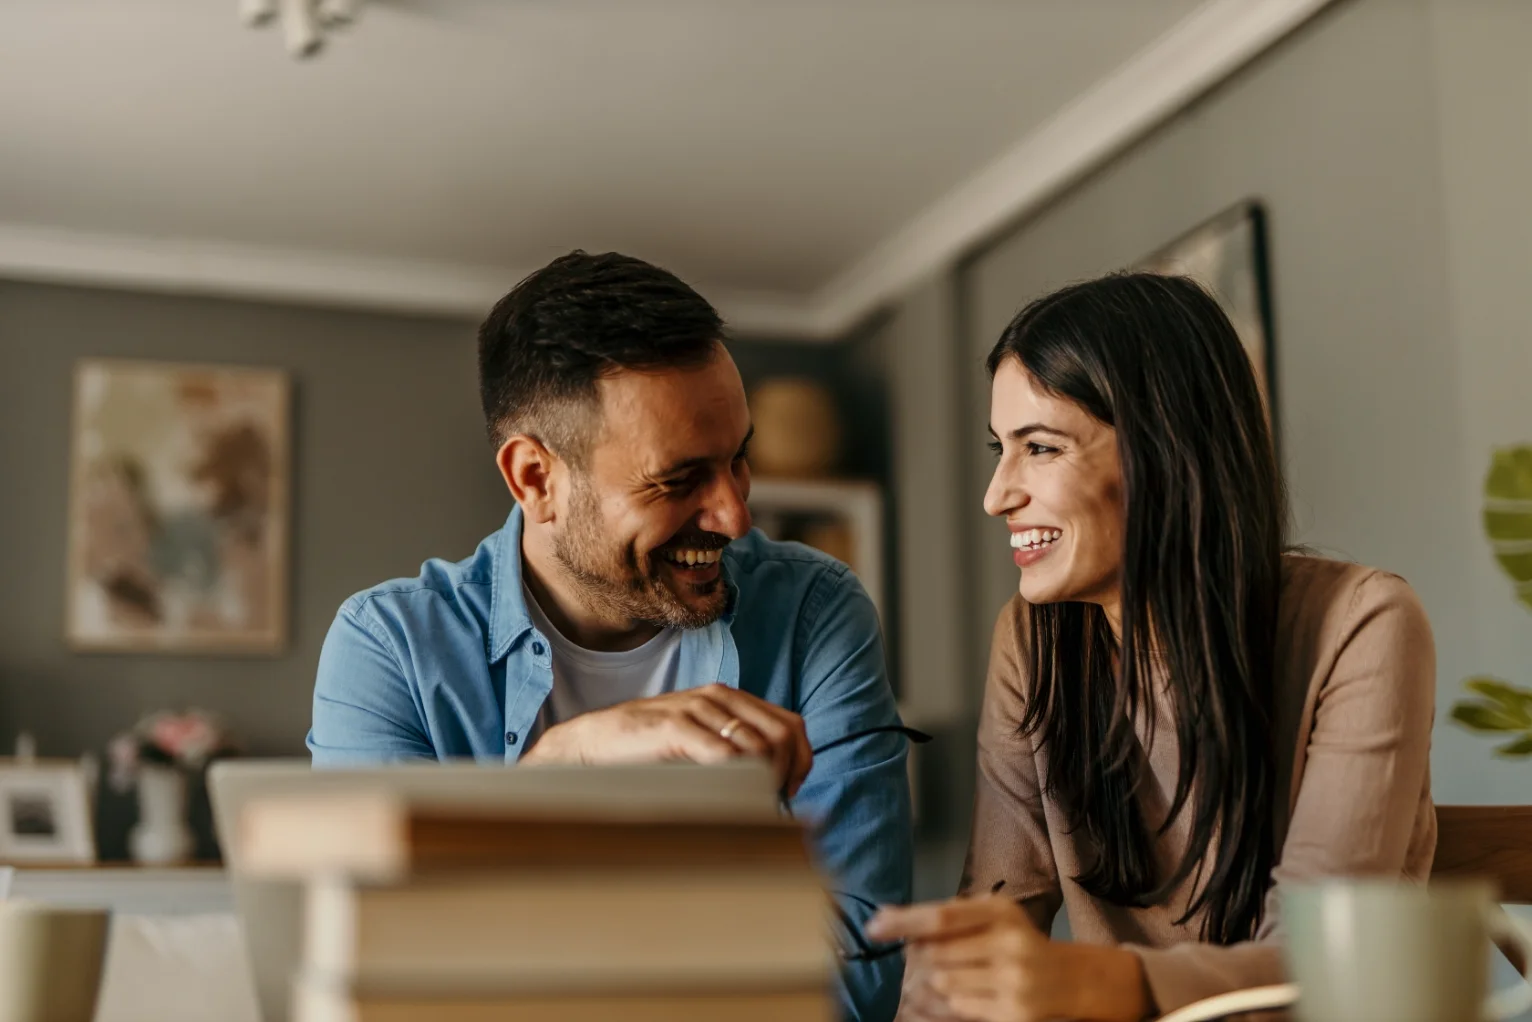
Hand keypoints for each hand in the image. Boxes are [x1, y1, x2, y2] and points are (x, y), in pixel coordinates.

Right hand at [519, 684, 812, 796]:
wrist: (592, 744)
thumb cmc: (646, 750)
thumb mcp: (698, 742)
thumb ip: (732, 749)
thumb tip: (775, 784)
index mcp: (729, 700)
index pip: (791, 725)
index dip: (801, 761)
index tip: (789, 791)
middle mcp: (718, 698)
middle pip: (784, 735)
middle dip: (788, 773)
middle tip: (774, 803)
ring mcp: (696, 709)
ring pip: (759, 745)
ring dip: (764, 782)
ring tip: (754, 806)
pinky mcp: (675, 726)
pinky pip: (723, 754)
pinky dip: (737, 779)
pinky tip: (731, 797)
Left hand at [867, 895, 1149, 1021]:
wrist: (1072, 982)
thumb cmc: (1020, 943)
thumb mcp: (994, 917)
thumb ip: (948, 915)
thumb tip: (887, 920)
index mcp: (1002, 913)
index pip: (942, 916)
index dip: (903, 922)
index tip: (873, 927)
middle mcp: (1010, 945)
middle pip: (935, 955)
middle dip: (920, 958)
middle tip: (925, 958)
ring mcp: (1013, 984)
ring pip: (943, 985)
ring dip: (934, 983)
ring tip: (951, 976)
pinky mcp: (1012, 1016)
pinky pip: (957, 1010)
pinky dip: (948, 1004)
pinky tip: (960, 995)